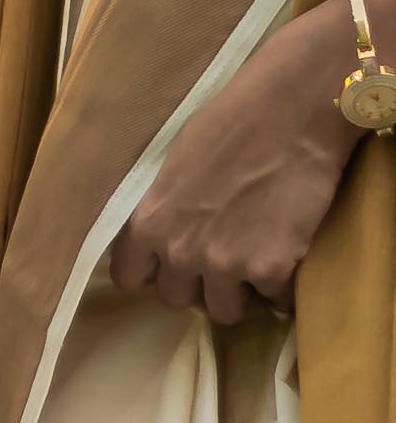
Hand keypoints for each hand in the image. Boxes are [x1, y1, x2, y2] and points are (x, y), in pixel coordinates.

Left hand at [107, 4, 371, 321]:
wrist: (293, 112)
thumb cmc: (232, 121)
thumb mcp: (175, 164)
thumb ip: (166, 207)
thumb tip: (169, 227)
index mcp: (149, 224)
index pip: (129, 277)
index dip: (151, 272)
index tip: (169, 263)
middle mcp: (182, 252)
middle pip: (177, 298)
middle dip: (197, 283)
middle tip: (222, 257)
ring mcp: (228, 265)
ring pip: (224, 310)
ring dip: (238, 292)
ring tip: (256, 262)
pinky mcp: (273, 269)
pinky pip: (275, 301)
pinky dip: (283, 288)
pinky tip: (289, 261)